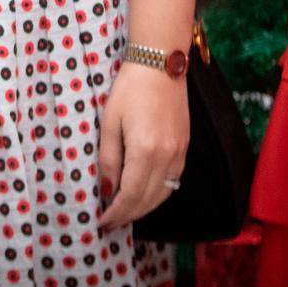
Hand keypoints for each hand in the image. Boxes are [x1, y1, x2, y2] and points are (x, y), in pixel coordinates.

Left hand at [96, 59, 187, 229]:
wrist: (160, 64)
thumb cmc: (129, 89)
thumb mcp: (109, 122)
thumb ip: (108, 159)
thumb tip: (107, 189)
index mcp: (145, 151)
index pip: (130, 196)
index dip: (116, 213)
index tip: (103, 222)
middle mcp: (167, 156)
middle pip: (148, 200)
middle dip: (128, 215)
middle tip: (111, 223)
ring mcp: (179, 153)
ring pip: (163, 194)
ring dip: (143, 208)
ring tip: (125, 213)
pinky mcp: (185, 147)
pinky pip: (173, 181)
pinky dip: (158, 194)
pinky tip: (144, 194)